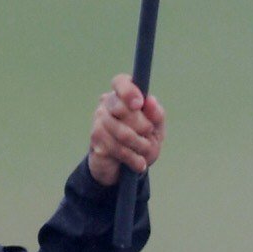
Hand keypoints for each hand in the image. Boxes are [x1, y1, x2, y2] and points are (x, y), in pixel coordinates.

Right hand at [87, 73, 164, 187]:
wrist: (122, 168)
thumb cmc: (141, 142)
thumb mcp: (156, 129)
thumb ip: (157, 115)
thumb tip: (150, 100)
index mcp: (122, 96)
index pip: (120, 82)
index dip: (129, 91)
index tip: (139, 104)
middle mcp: (107, 104)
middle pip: (123, 109)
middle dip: (143, 126)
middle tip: (149, 134)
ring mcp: (99, 122)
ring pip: (123, 132)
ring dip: (141, 145)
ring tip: (145, 151)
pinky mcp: (96, 140)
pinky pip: (119, 149)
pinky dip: (134, 158)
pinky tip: (139, 163)